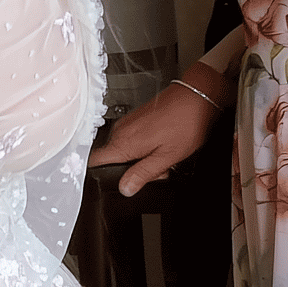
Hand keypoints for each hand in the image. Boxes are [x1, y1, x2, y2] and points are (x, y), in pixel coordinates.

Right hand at [89, 80, 222, 195]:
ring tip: (161, 154)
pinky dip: (142, 145)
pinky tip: (161, 143)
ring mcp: (126, 123)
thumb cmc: (185, 124)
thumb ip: (143, 174)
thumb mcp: (167, 157)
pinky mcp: (133, 119)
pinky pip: (129, 138)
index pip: (93, 161)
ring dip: (139, 157)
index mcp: (124, 144)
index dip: (99, 173)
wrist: (194, 98)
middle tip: (156, 169)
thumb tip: (125, 188)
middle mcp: (120, 132)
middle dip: (131, 169)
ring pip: (122, 149)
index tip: (113, 180)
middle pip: (112, 159)